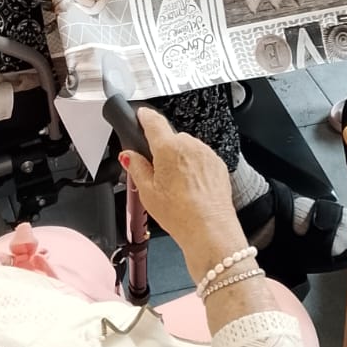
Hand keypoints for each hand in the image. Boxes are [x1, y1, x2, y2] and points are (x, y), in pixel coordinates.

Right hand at [123, 110, 243, 278]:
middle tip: (157, 175)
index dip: (144, 116)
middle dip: (162, 151)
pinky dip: (195, 168)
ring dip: (180, 160)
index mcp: (168, 147)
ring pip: (186, 149)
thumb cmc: (181, 214)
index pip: (153, 120)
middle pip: (170, 138)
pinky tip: (191, 190)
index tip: (140, 116)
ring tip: (176, 188)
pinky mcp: (218, 164)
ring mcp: (206, 153)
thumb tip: (129, 155)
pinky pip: (201, 158)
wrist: (210, 230)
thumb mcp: (147, 192)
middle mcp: (189, 145)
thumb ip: (136, 167)